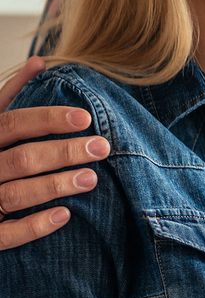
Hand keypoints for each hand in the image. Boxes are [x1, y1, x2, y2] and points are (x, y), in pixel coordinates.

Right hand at [0, 57, 110, 250]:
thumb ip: (9, 95)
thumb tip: (40, 62)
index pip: (12, 123)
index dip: (47, 119)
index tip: (85, 117)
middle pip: (21, 158)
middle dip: (63, 152)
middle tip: (102, 148)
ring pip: (15, 194)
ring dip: (54, 186)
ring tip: (91, 179)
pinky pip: (5, 234)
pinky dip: (33, 226)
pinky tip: (64, 216)